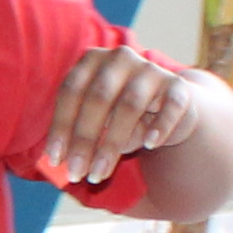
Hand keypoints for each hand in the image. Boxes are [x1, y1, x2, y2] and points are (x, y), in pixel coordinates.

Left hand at [42, 45, 191, 189]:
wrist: (166, 107)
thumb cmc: (118, 115)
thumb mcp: (96, 122)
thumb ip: (81, 136)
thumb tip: (65, 162)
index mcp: (92, 61)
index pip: (71, 91)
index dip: (61, 126)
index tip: (55, 160)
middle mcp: (120, 58)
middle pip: (98, 98)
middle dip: (84, 140)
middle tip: (77, 174)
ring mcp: (150, 70)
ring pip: (129, 105)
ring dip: (112, 143)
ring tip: (100, 173)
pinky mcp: (177, 86)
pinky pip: (169, 107)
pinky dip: (159, 127)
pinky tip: (150, 145)